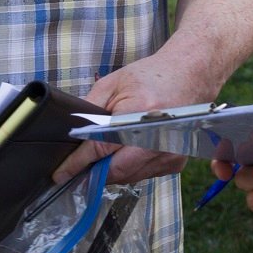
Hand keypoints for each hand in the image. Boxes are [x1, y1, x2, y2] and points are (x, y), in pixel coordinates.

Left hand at [54, 47, 227, 183]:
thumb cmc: (152, 77)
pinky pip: (144, 175)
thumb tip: (71, 133)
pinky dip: (132, 167)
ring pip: (129, 177)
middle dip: (95, 169)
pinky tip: (133, 147)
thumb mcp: (113, 84)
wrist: (191, 75)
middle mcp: (157, 138)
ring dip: (114, 169)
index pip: (100, 148)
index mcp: (139, 113)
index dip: (77, 162)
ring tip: (112, 147)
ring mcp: (169, 153)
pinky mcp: (176, 162)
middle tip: (83, 162)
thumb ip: (89, 108)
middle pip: (115, 171)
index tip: (61, 174)